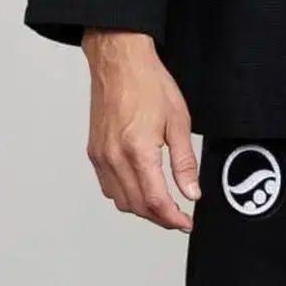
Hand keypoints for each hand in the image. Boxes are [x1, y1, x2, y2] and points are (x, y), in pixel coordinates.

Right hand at [84, 30, 199, 232]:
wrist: (120, 62)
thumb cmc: (149, 83)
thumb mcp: (179, 121)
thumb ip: (184, 162)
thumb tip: (192, 192)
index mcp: (138, 151)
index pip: (155, 201)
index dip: (173, 218)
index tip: (186, 223)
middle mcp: (114, 158)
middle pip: (136, 206)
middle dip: (159, 217)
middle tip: (179, 217)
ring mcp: (100, 156)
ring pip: (120, 200)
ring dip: (141, 209)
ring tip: (163, 204)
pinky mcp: (93, 152)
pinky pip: (108, 186)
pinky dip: (124, 195)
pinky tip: (140, 188)